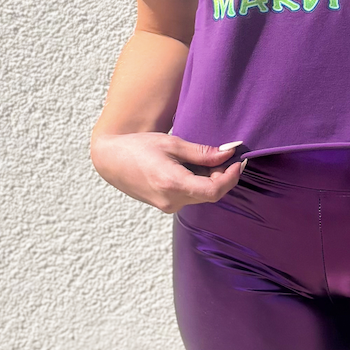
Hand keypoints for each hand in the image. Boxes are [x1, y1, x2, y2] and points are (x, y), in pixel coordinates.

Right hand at [91, 132, 245, 213]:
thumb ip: (202, 152)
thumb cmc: (139, 147)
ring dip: (211, 179)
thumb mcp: (172, 144)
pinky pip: (191, 196)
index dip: (231, 177)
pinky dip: (199, 183)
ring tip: (206, 157)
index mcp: (173, 184)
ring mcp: (168, 206)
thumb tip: (229, 152)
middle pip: (210, 194)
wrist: (111, 160)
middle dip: (223, 175)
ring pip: (202, 196)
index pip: (214, 190)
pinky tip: (194, 166)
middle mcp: (171, 201)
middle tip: (225, 153)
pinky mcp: (166, 205)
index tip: (239, 160)